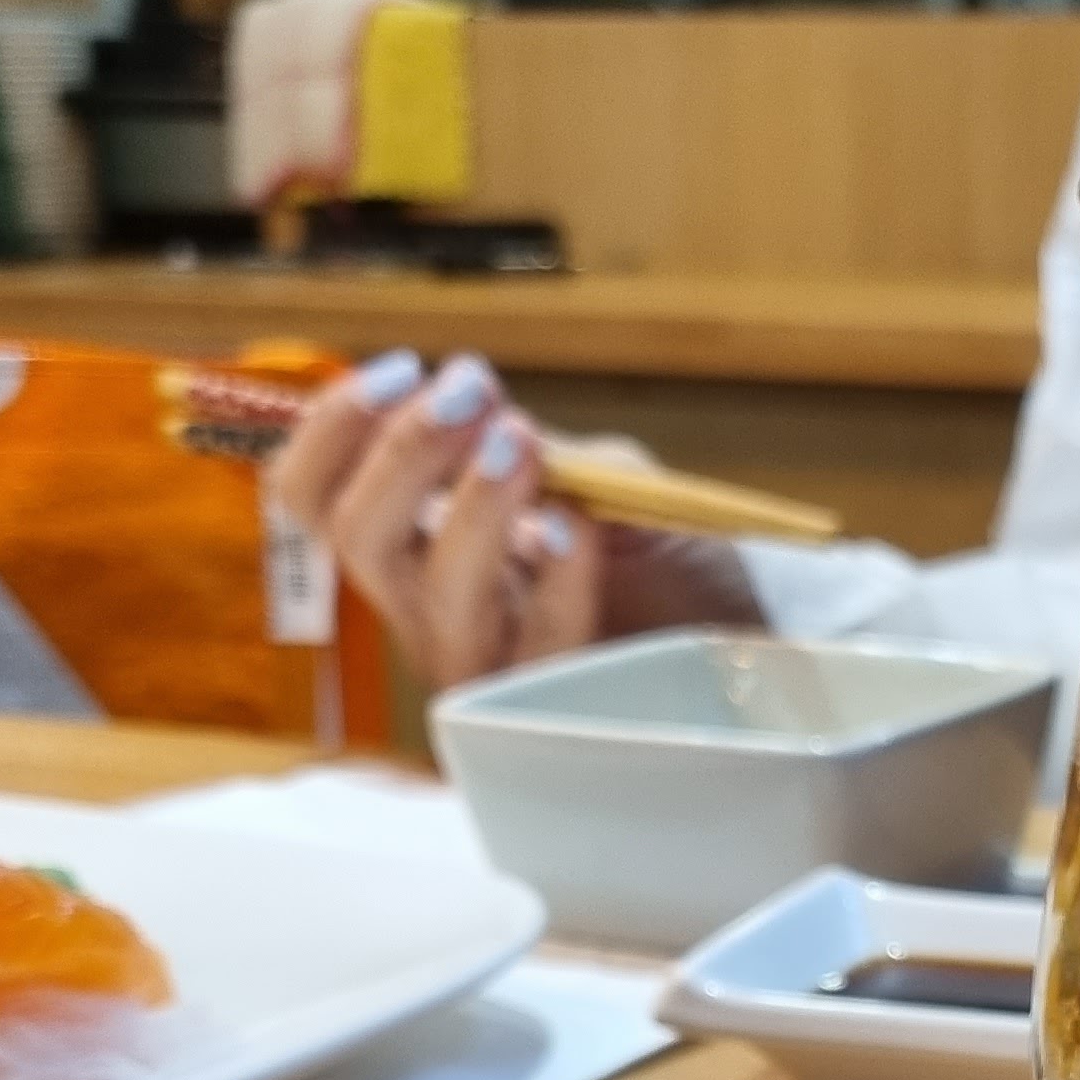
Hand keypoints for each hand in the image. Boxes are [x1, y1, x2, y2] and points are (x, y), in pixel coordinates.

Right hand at [267, 352, 767, 688]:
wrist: (762, 651)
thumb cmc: (676, 567)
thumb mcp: (606, 481)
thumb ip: (540, 447)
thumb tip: (479, 408)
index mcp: (426, 550)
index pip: (317, 497)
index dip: (332, 431)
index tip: (399, 370)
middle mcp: (439, 614)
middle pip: (357, 540)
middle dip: (404, 454)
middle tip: (472, 390)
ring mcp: (492, 669)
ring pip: (433, 595)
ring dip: (472, 505)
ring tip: (525, 445)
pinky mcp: (554, 709)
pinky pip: (531, 644)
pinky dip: (552, 577)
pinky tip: (580, 532)